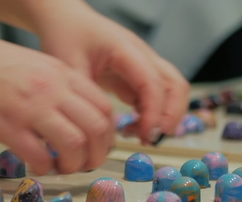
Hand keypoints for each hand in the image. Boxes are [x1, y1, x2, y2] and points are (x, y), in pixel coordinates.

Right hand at [0, 35, 114, 174]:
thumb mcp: (31, 67)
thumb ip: (55, 89)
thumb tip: (70, 121)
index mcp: (61, 73)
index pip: (105, 108)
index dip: (107, 136)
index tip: (96, 148)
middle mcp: (52, 88)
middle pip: (97, 128)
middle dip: (96, 155)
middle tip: (83, 165)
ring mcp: (29, 106)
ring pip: (74, 144)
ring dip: (73, 165)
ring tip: (60, 169)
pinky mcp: (4, 124)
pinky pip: (38, 156)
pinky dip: (44, 169)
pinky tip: (36, 167)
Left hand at [34, 4, 189, 144]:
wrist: (66, 21)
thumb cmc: (67, 36)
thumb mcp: (68, 66)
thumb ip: (86, 96)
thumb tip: (99, 128)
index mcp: (126, 49)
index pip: (153, 83)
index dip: (154, 112)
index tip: (145, 134)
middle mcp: (142, 55)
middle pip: (176, 86)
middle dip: (171, 116)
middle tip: (151, 139)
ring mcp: (144, 65)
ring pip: (171, 92)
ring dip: (164, 117)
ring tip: (140, 136)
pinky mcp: (138, 76)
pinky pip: (155, 98)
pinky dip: (151, 116)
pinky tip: (131, 128)